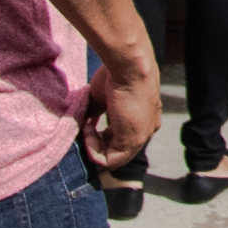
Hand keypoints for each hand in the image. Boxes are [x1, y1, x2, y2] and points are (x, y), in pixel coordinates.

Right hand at [83, 44, 158, 165]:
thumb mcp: (103, 97)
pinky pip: (110, 160)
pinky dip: (94, 150)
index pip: (119, 137)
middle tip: (85, 127)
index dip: (100, 135)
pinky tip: (88, 130)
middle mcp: (144, 130)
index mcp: (141, 119)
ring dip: (92, 146)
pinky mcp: (134, 141)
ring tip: (86, 127)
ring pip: (112, 157)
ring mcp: (141, 137)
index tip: (88, 123)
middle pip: (116, 149)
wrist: (129, 67)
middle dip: (95, 143)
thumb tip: (83, 121)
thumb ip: (96, 112)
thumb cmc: (117, 75)